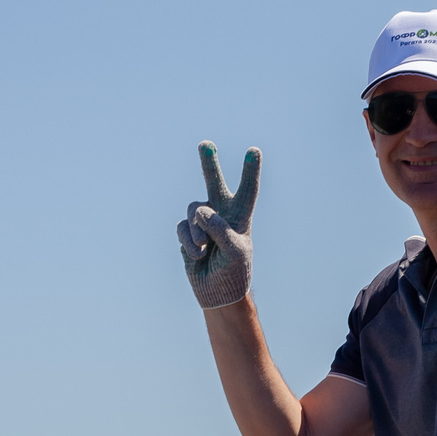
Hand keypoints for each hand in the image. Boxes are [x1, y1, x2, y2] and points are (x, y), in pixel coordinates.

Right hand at [175, 141, 258, 309]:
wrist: (217, 291)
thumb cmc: (234, 272)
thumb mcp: (235, 251)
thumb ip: (220, 229)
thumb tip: (201, 212)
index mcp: (240, 215)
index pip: (247, 189)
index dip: (250, 170)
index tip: (254, 151)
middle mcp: (221, 213)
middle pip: (214, 182)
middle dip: (209, 163)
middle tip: (206, 144)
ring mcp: (202, 222)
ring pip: (194, 209)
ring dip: (198, 231)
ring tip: (205, 249)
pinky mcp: (187, 232)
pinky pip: (182, 227)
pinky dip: (189, 241)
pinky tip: (197, 255)